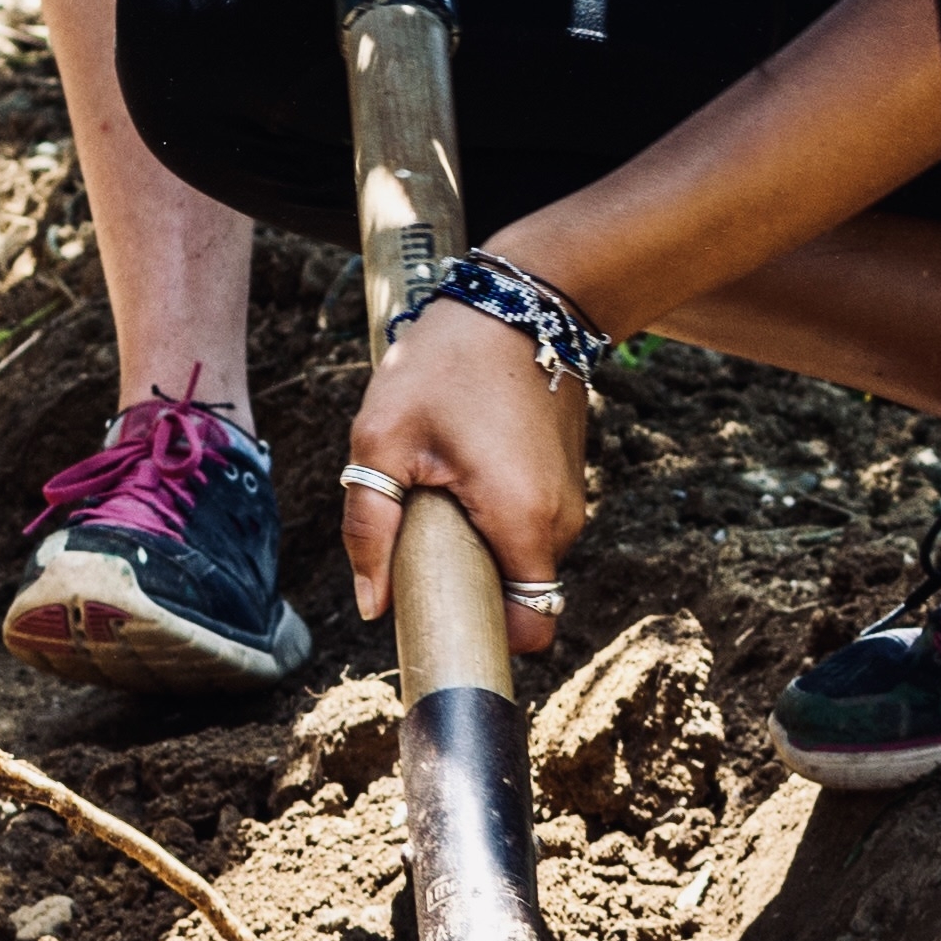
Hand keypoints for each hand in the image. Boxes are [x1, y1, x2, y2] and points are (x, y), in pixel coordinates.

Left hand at [339, 299, 591, 654]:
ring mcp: (570, 500)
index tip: (438, 616)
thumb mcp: (383, 439)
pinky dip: (492, 518)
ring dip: (477, 546)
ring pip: (520, 560)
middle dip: (468, 583)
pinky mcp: (565, 479)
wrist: (520, 301)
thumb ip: (369, 528)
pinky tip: (461, 470)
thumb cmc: (446, 365)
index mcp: (524, 523)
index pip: (529, 631)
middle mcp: (561, 522)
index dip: (484, 638)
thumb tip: (372, 606)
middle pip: (517, 596)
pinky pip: (527, 526)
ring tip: (438, 489)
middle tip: (418, 537)